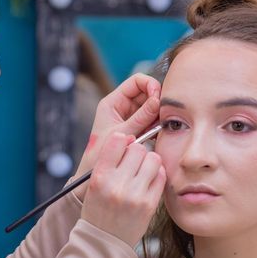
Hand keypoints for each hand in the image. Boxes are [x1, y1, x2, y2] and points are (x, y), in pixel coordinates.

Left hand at [73, 73, 160, 199]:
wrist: (92, 176)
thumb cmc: (100, 155)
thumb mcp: (123, 133)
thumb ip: (141, 118)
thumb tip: (158, 101)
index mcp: (113, 102)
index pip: (136, 81)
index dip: (150, 85)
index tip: (159, 97)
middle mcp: (122, 107)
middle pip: (146, 92)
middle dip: (157, 100)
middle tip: (164, 112)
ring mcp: (130, 118)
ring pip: (151, 107)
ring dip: (159, 113)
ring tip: (163, 124)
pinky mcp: (138, 130)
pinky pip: (152, 121)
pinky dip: (158, 124)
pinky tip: (161, 132)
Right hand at [81, 132, 165, 246]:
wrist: (103, 242)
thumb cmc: (98, 209)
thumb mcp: (95, 183)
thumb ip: (110, 160)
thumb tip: (131, 138)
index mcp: (100, 176)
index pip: (117, 140)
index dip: (123, 141)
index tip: (123, 148)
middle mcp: (117, 184)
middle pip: (138, 148)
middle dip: (137, 152)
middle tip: (133, 163)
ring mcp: (135, 195)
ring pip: (153, 159)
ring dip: (149, 162)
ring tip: (142, 172)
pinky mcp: (150, 204)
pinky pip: (161, 176)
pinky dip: (157, 175)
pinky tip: (148, 182)